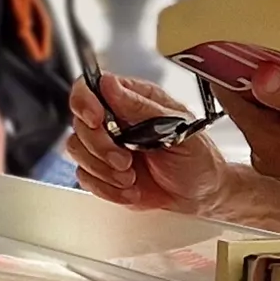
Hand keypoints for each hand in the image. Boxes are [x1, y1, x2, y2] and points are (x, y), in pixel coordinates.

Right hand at [64, 75, 232, 215]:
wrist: (202, 195)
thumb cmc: (197, 157)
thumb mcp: (177, 129)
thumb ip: (140, 107)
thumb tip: (110, 85)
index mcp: (133, 99)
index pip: (91, 88)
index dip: (85, 102)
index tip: (96, 120)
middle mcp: (115, 120)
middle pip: (79, 123)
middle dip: (99, 146)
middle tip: (125, 160)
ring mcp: (106, 147)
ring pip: (77, 151)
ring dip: (103, 169)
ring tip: (131, 177)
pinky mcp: (103, 173)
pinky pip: (86, 178)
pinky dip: (107, 188)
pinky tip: (130, 188)